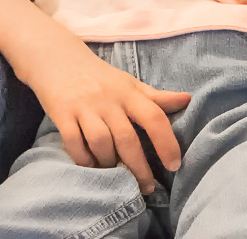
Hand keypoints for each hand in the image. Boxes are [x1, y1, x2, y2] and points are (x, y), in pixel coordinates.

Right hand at [23, 36, 190, 193]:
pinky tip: (91, 166)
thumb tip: (188, 100)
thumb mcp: (130, 84)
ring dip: (109, 165)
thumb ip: (157, 97)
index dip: (167, 143)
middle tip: (147, 187)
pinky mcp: (62, 114)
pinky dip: (83, 159)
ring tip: (117, 177)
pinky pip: (74, 143)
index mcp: (129, 93)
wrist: (58, 59)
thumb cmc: (101, 77)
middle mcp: (108, 101)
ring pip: (101, 144)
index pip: (154, 117)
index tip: (174, 165)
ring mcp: (84, 108)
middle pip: (127, 139)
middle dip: (139, 168)